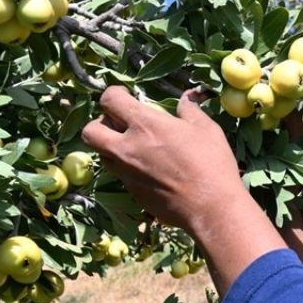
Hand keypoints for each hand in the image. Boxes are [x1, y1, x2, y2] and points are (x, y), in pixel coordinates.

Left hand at [82, 86, 285, 296]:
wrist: (210, 207)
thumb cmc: (211, 164)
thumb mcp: (206, 129)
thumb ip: (190, 110)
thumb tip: (188, 96)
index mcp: (145, 125)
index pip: (108, 100)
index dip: (114, 95)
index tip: (126, 97)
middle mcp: (127, 148)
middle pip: (90, 131)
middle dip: (100, 123)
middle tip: (120, 124)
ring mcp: (127, 173)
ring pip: (101, 154)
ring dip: (111, 147)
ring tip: (133, 147)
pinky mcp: (132, 192)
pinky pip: (119, 174)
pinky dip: (126, 168)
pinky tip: (148, 169)